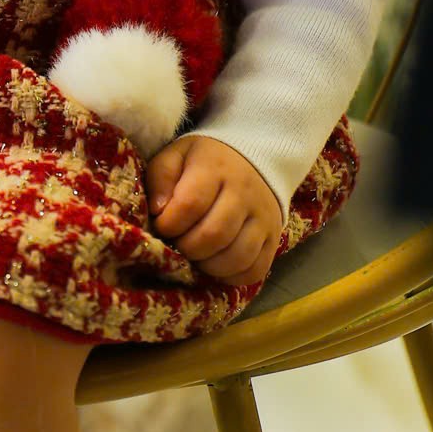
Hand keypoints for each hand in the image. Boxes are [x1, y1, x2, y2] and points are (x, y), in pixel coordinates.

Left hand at [144, 134, 282, 286]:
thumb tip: (157, 211)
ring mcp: (264, 218)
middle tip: (177, 244)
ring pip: (237, 256)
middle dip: (187, 248)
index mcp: (216, 168)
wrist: (256, 160)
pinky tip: (216, 266)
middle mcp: (245, 193)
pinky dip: (231, 276)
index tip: (161, 226)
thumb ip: (161, 177)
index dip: (169, 224)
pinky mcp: (274, 239)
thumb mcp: (178, 155)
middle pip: (214, 234)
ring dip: (208, 266)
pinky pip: (256, 269)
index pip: (191, 204)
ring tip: (195, 256)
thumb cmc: (206, 161)